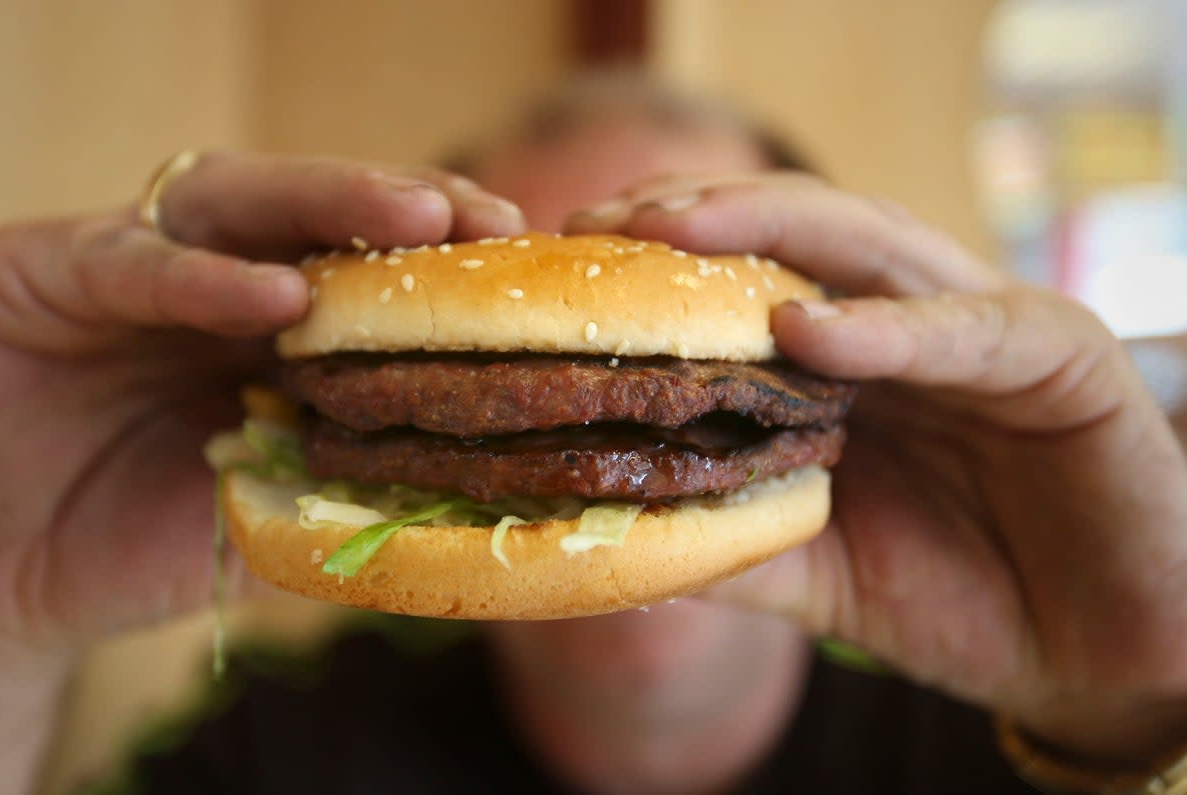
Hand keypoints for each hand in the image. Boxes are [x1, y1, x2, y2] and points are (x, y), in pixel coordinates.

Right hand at [0, 151, 523, 792]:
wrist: (2, 576)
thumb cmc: (139, 541)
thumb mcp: (272, 517)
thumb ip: (351, 496)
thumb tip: (479, 510)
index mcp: (274, 329)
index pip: (370, 270)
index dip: (446, 266)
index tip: (527, 267)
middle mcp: (214, 282)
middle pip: (320, 216)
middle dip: (409, 210)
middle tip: (488, 218)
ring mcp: (136, 267)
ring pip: (239, 204)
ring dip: (330, 204)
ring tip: (417, 218)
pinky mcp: (48, 271)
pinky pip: (129, 261)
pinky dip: (201, 276)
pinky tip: (270, 292)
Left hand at [566, 173, 1186, 768]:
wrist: (1092, 653)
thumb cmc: (958, 594)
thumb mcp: (819, 571)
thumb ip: (734, 543)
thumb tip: (617, 539)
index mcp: (851, 360)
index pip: (747, 277)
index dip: (659, 262)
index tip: (567, 263)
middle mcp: (906, 324)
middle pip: (797, 235)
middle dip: (698, 218)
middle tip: (601, 225)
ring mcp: (981, 328)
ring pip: (873, 246)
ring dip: (774, 230)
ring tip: (678, 231)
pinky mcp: (1058, 358)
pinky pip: (964, 331)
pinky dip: (886, 327)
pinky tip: (807, 327)